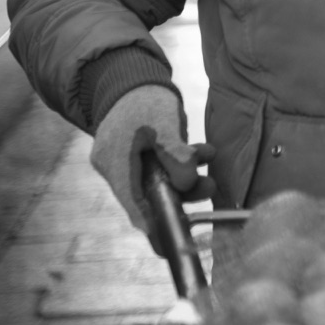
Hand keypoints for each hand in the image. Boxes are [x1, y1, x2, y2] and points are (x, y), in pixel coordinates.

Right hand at [89, 83, 211, 239]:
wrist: (128, 77)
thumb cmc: (144, 98)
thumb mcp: (165, 122)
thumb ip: (176, 153)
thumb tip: (186, 185)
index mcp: (115, 163)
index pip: (135, 207)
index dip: (155, 229)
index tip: (172, 247)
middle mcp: (114, 169)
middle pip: (148, 198)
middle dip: (183, 195)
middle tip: (210, 187)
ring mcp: (123, 164)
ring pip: (157, 184)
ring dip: (187, 177)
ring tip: (209, 156)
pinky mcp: (136, 158)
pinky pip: (159, 171)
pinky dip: (180, 165)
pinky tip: (201, 151)